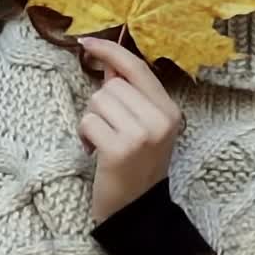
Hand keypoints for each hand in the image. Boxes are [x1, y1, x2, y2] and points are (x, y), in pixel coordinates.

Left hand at [77, 37, 184, 224]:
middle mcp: (160, 119)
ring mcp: (142, 134)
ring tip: (103, 142)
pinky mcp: (121, 149)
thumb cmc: (135, 166)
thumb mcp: (142, 127)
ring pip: (98, 101)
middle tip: (109, 130)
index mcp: (169, 110)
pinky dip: (85, 136)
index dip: (111, 51)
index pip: (138, 69)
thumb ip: (129, 94)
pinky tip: (96, 153)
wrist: (136, 211)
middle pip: (112, 85)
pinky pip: (88, 122)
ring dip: (92, 121)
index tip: (87, 42)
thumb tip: (107, 61)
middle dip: (101, 104)